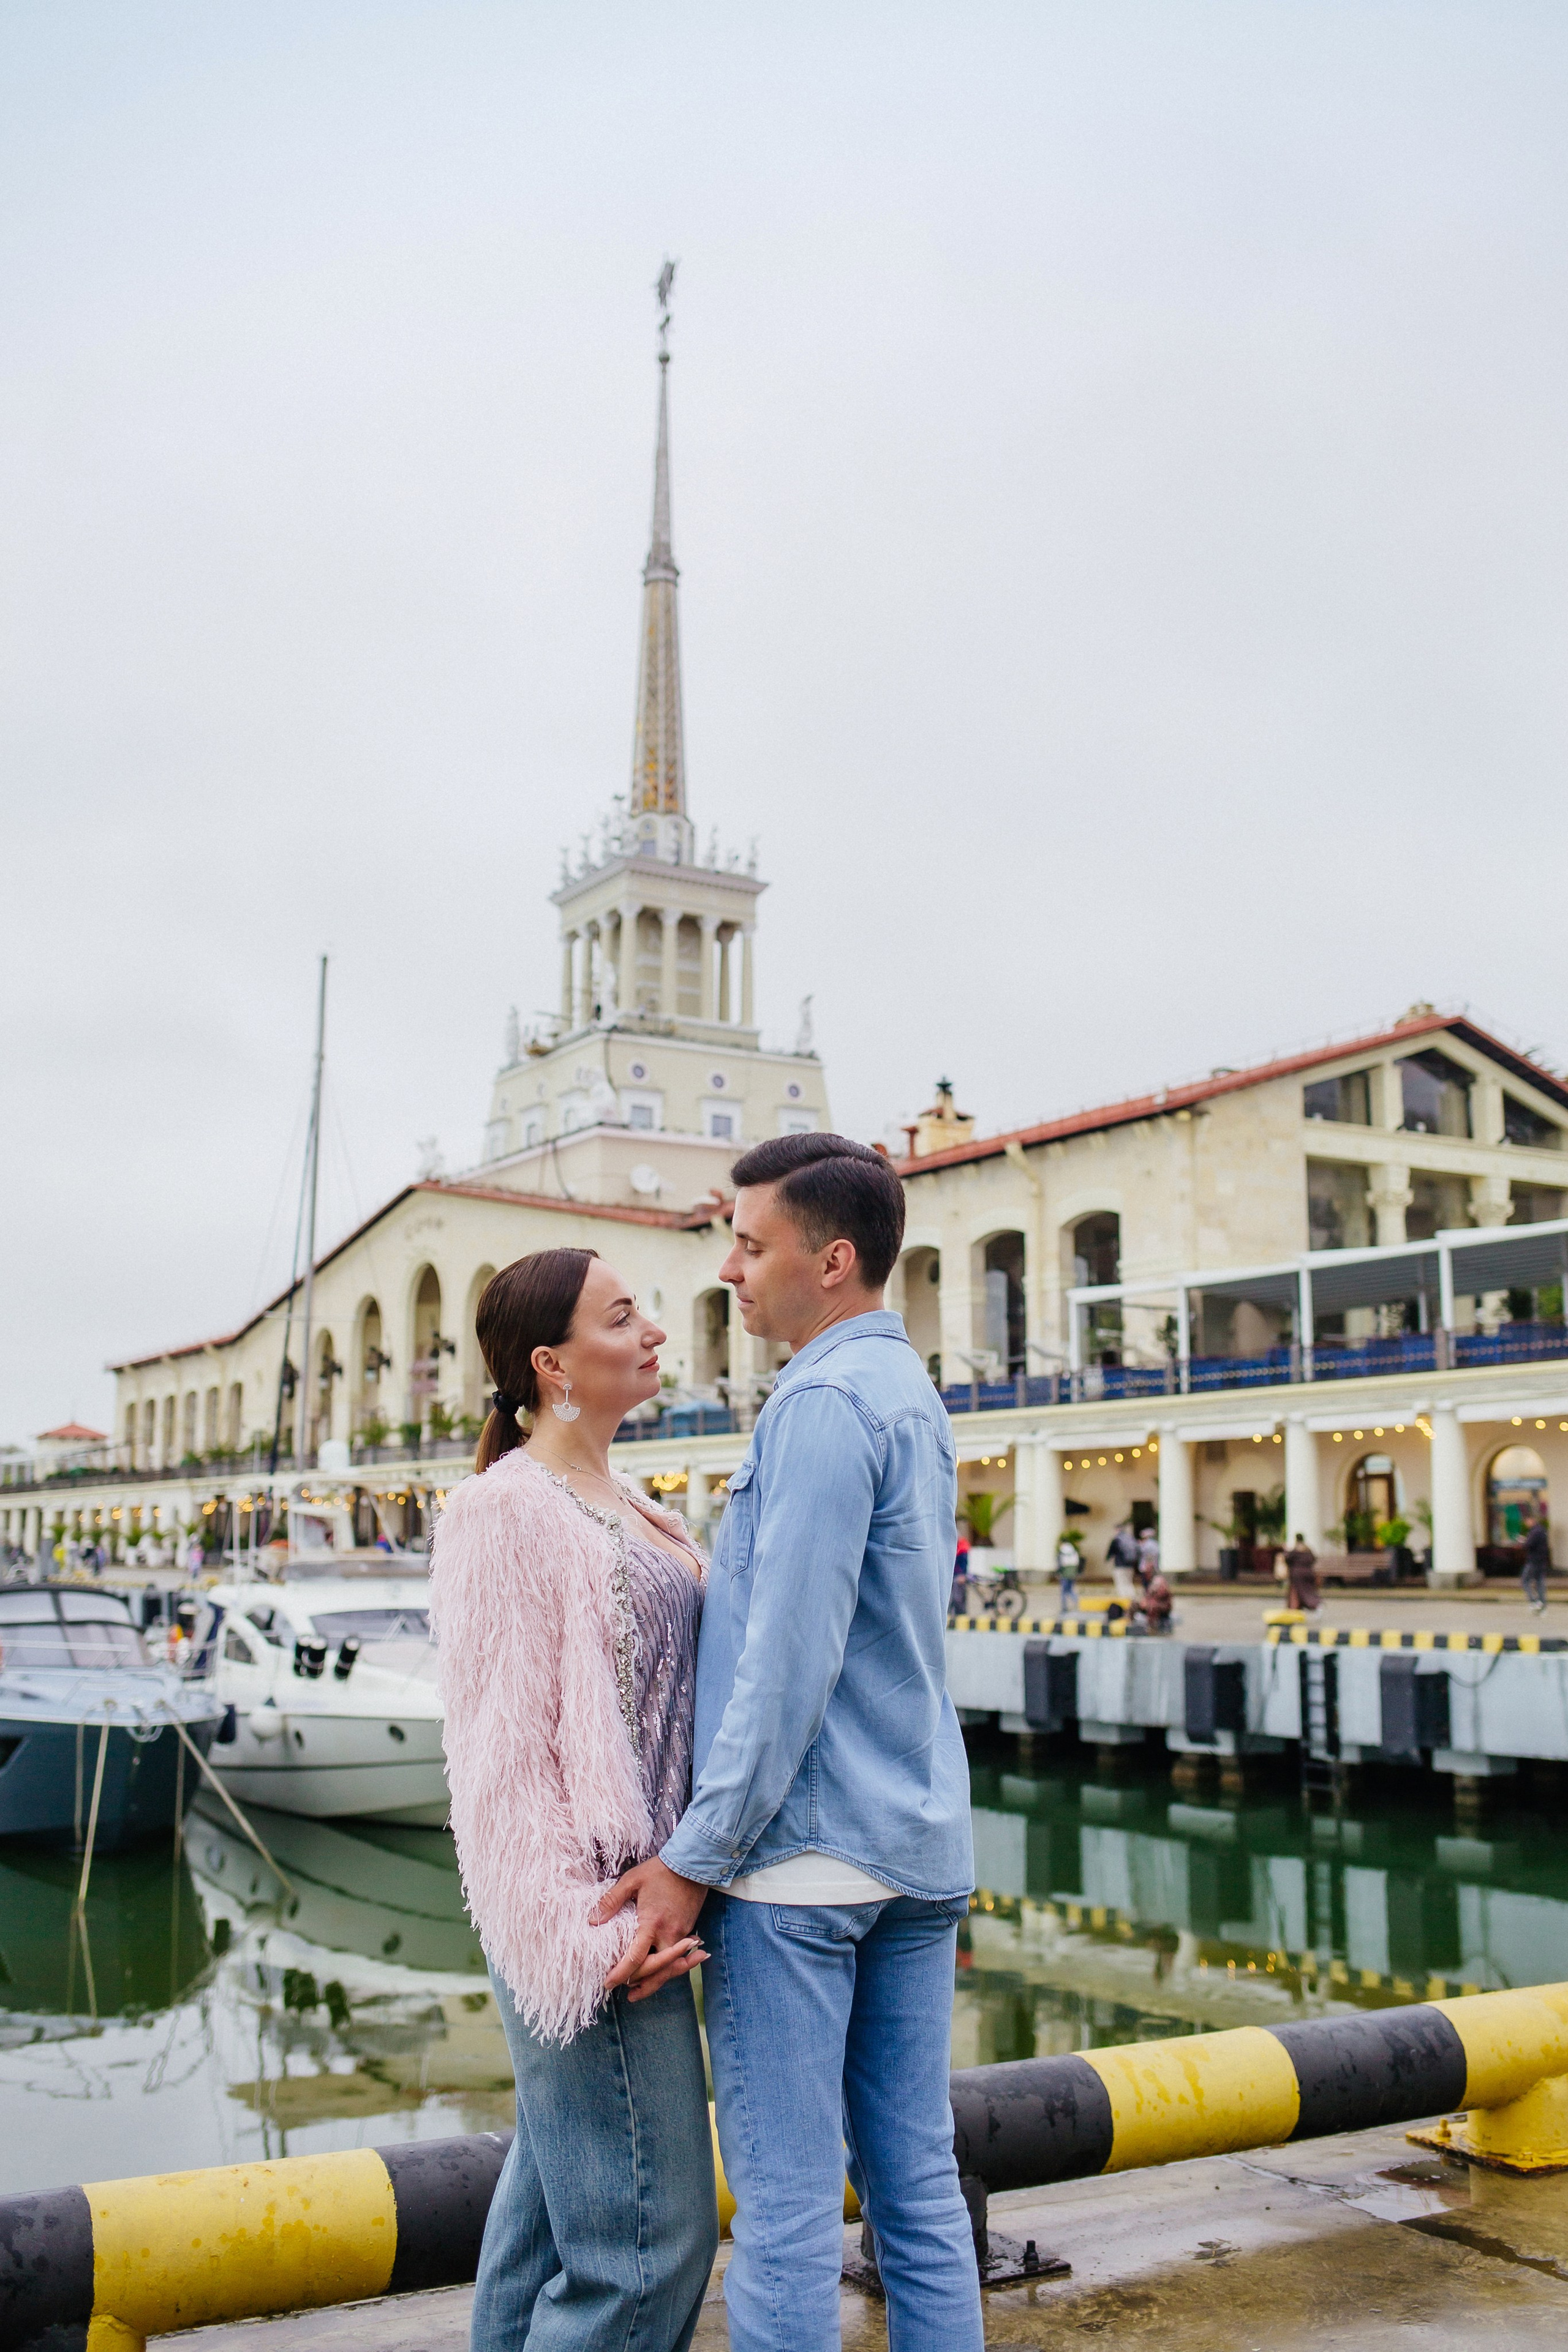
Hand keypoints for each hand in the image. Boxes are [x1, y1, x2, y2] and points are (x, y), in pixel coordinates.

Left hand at [594, 1857, 708, 1999]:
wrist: (692, 1864)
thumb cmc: (659, 1871)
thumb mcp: (632, 1880)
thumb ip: (611, 1901)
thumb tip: (592, 1920)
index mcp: (651, 1923)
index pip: (635, 1958)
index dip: (621, 1973)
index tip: (608, 1982)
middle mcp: (668, 1934)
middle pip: (654, 1970)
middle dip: (637, 1984)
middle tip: (619, 1989)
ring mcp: (680, 1934)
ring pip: (668, 1969)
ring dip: (653, 1983)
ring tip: (636, 1992)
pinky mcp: (687, 1931)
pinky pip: (676, 1958)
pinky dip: (666, 1970)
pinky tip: (657, 1974)